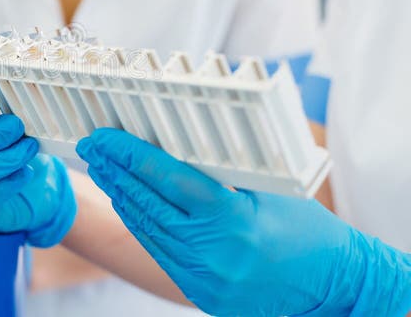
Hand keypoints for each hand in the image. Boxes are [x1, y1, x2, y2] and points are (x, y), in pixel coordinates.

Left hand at [77, 129, 410, 316]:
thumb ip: (224, 173)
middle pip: (147, 204)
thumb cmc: (312, 233)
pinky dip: (142, 226)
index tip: (104, 137)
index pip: (166, 178)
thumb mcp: (271, 191)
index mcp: (232, 219)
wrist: (339, 291)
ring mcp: (204, 278)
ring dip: (121, 198)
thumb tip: (176, 146)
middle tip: (91, 148)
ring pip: (148, 231)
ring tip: (102, 171)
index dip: (129, 155)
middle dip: (114, 172)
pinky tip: (128, 205)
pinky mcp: (202, 294)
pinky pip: (161, 254)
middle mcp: (212, 252)